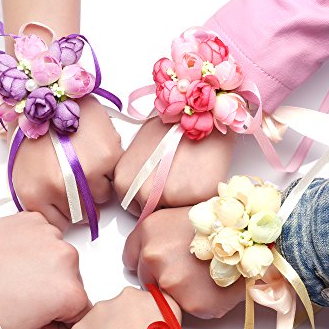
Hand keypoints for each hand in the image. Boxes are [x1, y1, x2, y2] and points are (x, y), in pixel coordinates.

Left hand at [0, 211, 88, 328]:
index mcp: (69, 292)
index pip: (81, 315)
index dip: (58, 324)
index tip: (33, 321)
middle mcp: (67, 257)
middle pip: (72, 286)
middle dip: (52, 297)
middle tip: (17, 302)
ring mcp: (50, 234)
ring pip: (60, 263)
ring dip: (44, 273)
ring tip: (11, 280)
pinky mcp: (34, 219)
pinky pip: (45, 241)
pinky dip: (34, 251)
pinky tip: (10, 261)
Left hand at [10, 95, 123, 229]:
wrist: (45, 90)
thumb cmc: (32, 130)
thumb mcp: (23, 171)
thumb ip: (40, 200)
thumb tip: (59, 219)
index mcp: (33, 195)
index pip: (59, 225)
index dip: (66, 214)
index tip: (67, 203)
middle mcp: (58, 189)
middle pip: (84, 215)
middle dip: (82, 199)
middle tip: (75, 175)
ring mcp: (85, 174)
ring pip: (103, 197)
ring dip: (98, 182)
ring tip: (84, 157)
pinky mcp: (108, 158)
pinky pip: (115, 175)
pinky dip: (109, 164)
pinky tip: (94, 146)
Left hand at [114, 118, 235, 215]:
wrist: (205, 114)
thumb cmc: (172, 126)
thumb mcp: (139, 147)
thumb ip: (134, 172)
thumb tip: (137, 185)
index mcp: (123, 181)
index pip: (133, 207)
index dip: (148, 200)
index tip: (159, 188)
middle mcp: (142, 193)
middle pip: (151, 213)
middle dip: (163, 203)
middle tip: (176, 180)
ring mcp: (167, 198)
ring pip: (171, 214)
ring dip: (179, 203)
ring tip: (188, 177)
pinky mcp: (193, 199)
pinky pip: (192, 208)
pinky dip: (197, 199)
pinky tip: (199, 177)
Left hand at [123, 208, 244, 318]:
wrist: (258, 234)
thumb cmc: (223, 222)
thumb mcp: (181, 217)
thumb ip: (159, 237)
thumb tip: (146, 256)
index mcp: (148, 230)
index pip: (129, 257)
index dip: (145, 262)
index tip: (157, 264)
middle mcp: (152, 255)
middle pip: (145, 278)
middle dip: (161, 277)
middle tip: (189, 269)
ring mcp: (170, 281)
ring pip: (164, 296)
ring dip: (181, 291)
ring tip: (205, 276)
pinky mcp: (190, 302)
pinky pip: (188, 308)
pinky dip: (200, 303)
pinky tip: (215, 286)